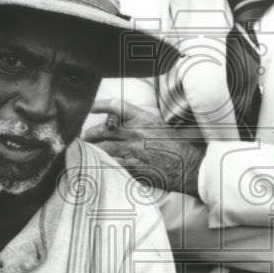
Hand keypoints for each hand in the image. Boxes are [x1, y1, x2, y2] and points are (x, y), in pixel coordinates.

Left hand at [85, 98, 204, 196]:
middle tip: (84, 136)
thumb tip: (124, 121)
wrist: (189, 166)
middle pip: (104, 129)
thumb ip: (141, 121)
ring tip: (87, 150)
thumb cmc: (178, 145)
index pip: (116, 106)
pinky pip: (112, 164)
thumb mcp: (160, 125)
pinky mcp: (133, 168)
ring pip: (105, 148)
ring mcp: (133, 152)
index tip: (92, 107)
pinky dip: (103, 163)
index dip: (100, 105)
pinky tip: (98, 164)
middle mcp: (135, 133)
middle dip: (91, 133)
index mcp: (143, 119)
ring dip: (94, 149)